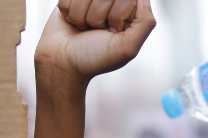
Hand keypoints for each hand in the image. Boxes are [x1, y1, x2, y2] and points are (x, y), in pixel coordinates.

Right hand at [36, 0, 155, 85]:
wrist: (62, 63)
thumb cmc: (95, 58)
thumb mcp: (127, 47)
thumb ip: (145, 22)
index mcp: (128, 12)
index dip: (117, 15)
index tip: (113, 31)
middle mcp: (111, 2)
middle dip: (98, 16)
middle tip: (96, 31)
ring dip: (82, 16)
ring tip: (84, 28)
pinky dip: (69, 11)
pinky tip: (72, 22)